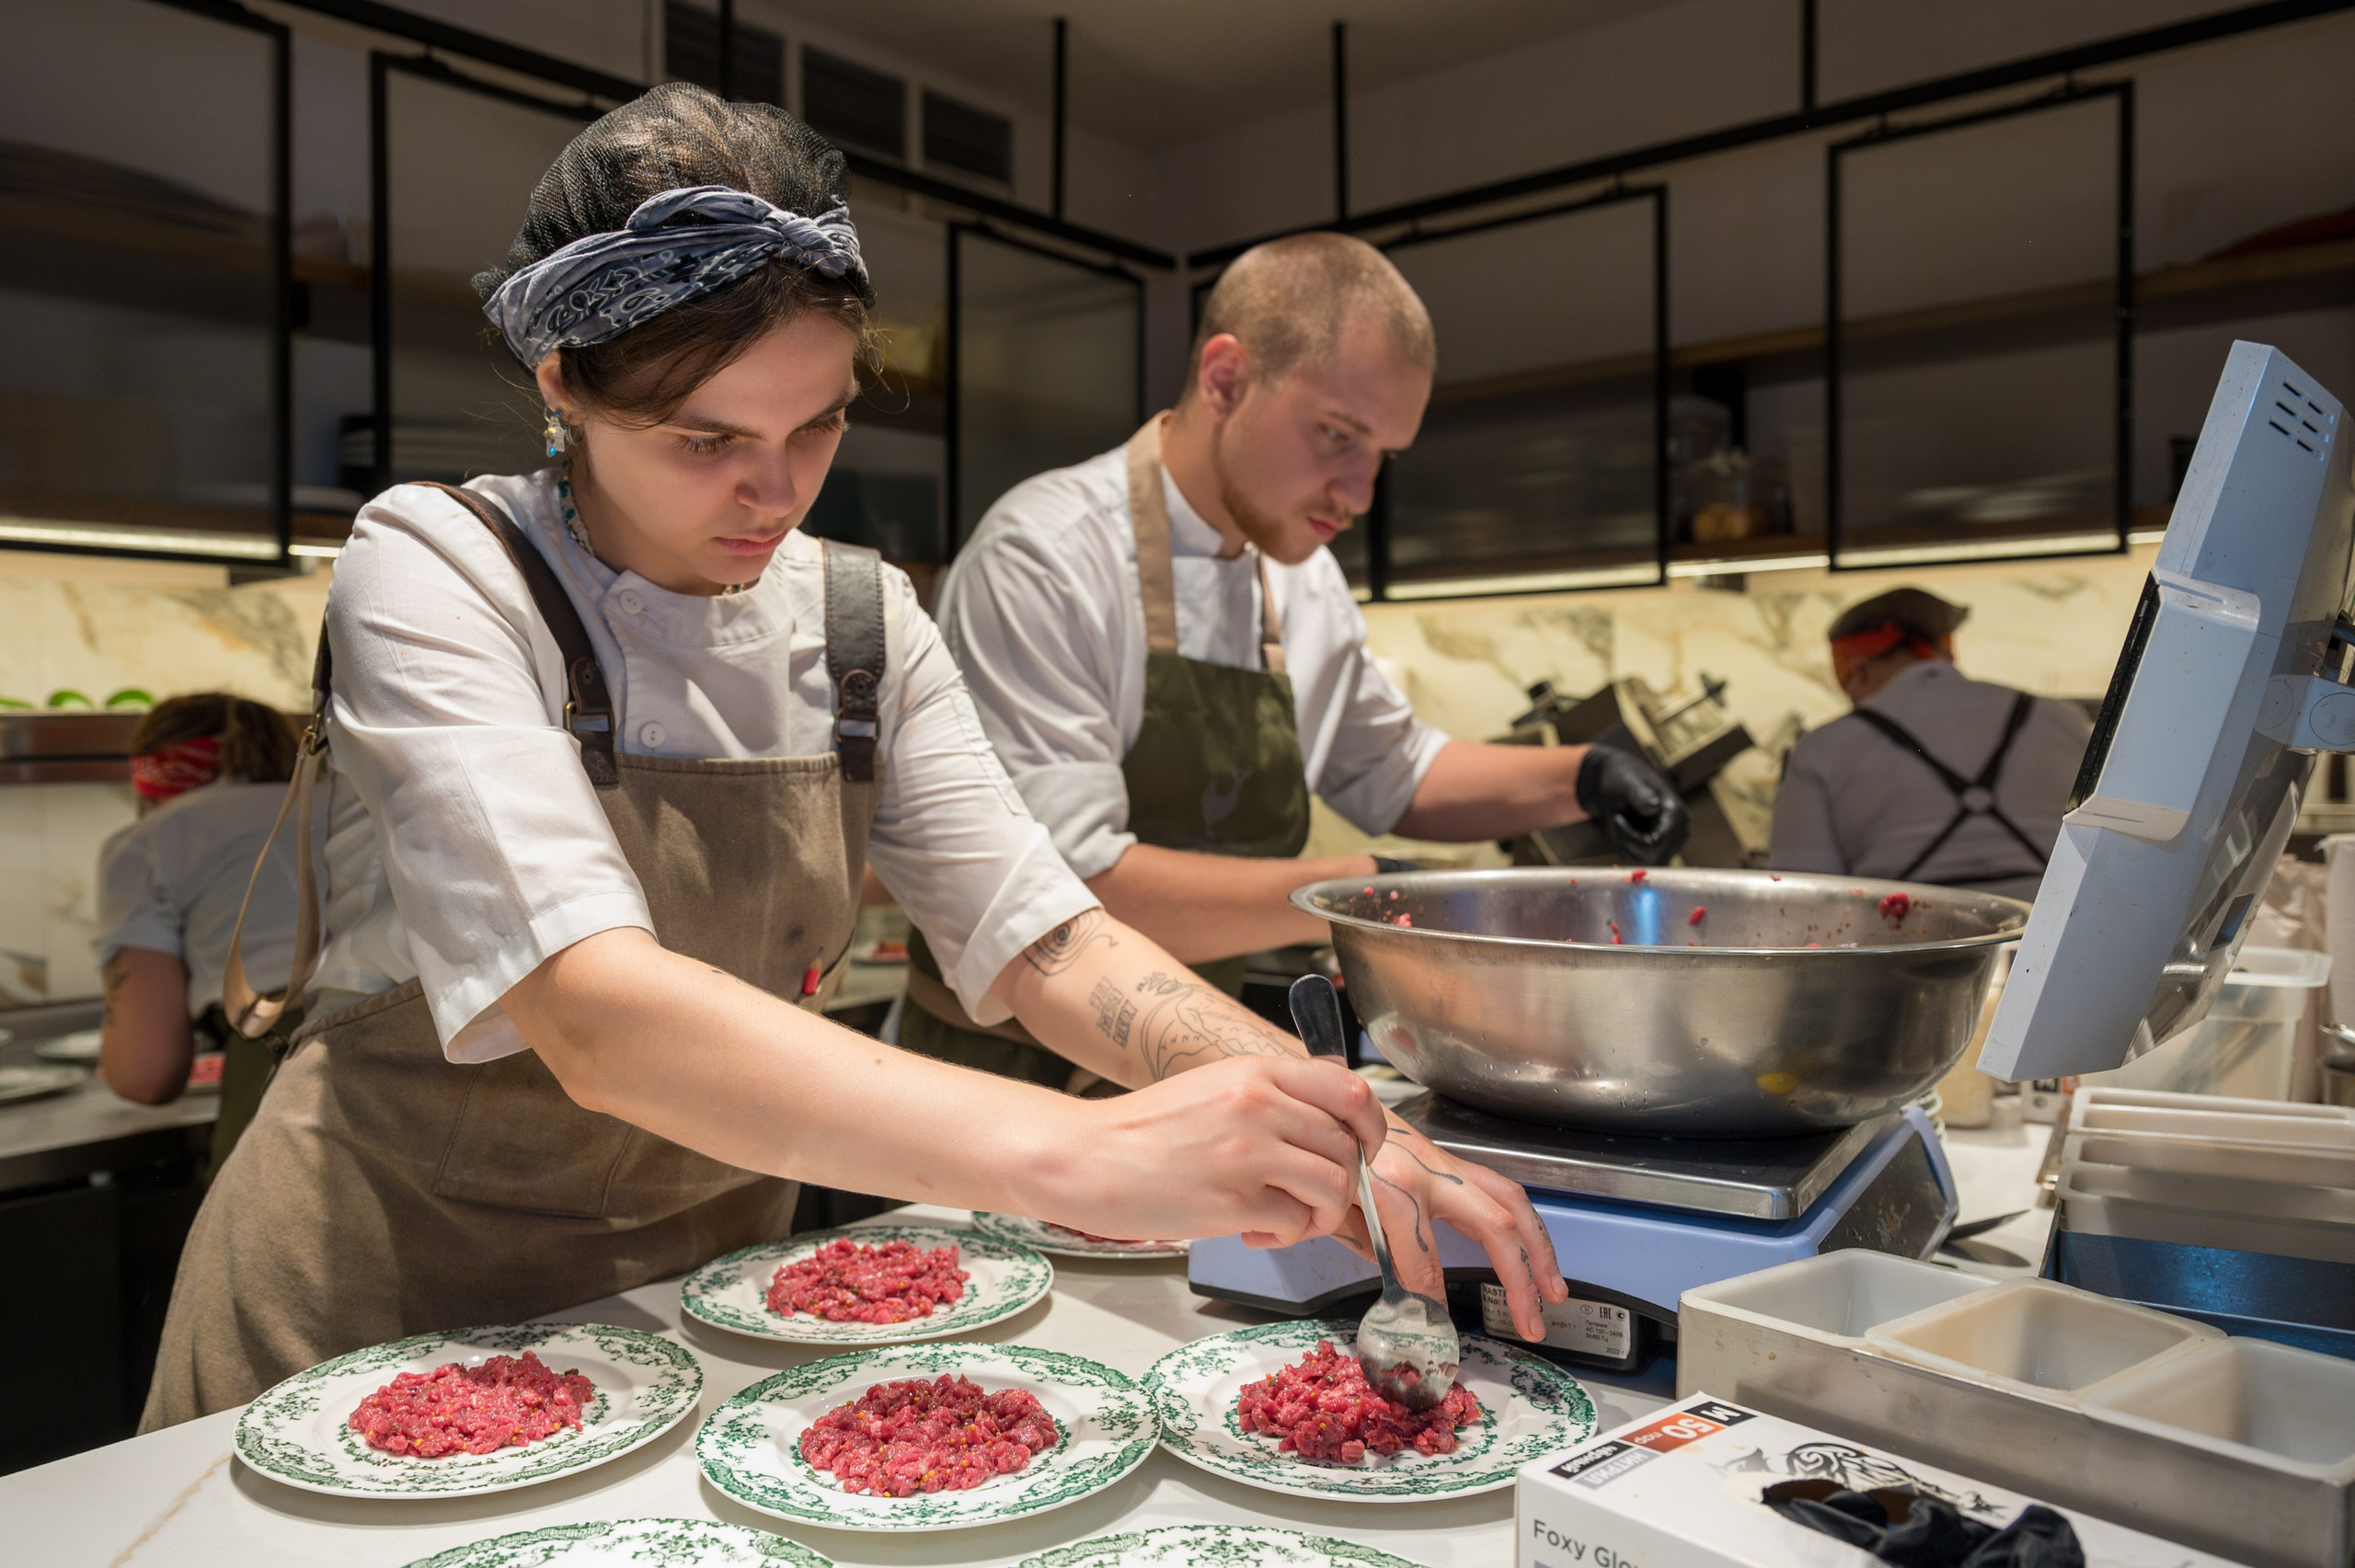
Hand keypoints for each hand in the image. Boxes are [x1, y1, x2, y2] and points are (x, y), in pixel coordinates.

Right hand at [1026, 1055, 1387, 1247]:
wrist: (1087, 1157)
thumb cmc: (1147, 1130)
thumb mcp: (1217, 1088)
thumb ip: (1273, 1099)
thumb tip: (1334, 1131)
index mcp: (1257, 1072)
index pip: (1351, 1088)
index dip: (1372, 1125)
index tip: (1365, 1149)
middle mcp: (1259, 1103)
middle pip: (1349, 1146)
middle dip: (1344, 1182)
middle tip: (1311, 1198)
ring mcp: (1248, 1151)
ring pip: (1335, 1185)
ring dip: (1321, 1214)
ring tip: (1287, 1219)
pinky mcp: (1233, 1199)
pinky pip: (1297, 1221)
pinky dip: (1286, 1235)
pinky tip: (1252, 1231)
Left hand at [1335, 1117, 1568, 1342]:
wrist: (1334, 1105)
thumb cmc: (1332, 1154)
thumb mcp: (1333, 1208)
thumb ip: (1369, 1250)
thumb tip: (1402, 1295)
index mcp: (1391, 1187)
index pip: (1421, 1260)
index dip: (1429, 1302)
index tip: (1435, 1330)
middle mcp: (1429, 1172)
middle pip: (1493, 1224)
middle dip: (1520, 1277)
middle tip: (1531, 1324)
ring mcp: (1446, 1165)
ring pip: (1510, 1202)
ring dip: (1540, 1249)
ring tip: (1554, 1291)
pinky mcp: (1454, 1163)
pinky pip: (1503, 1192)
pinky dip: (1526, 1225)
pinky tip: (1536, 1254)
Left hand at [1576, 744, 1687, 864]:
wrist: (1615, 782)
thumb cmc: (1620, 778)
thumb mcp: (1625, 782)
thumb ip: (1639, 794)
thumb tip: (1654, 807)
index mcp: (1677, 814)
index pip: (1657, 846)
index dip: (1632, 838)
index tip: (1618, 817)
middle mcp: (1679, 832)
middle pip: (1652, 859)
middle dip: (1628, 843)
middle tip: (1618, 818)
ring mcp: (1671, 844)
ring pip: (1644, 864)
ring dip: (1626, 846)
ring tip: (1621, 821)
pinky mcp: (1660, 851)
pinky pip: (1640, 864)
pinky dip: (1626, 850)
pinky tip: (1624, 830)